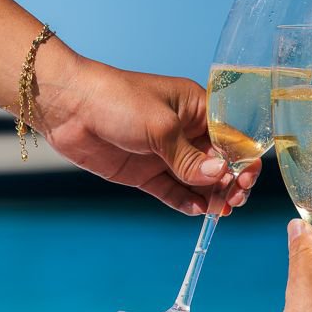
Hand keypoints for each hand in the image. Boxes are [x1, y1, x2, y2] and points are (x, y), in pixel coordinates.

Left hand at [36, 55, 259, 214]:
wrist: (67, 106)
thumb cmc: (117, 100)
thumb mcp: (160, 127)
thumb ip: (189, 157)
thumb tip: (220, 176)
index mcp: (196, 109)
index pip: (230, 137)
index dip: (241, 159)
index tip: (244, 178)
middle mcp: (185, 132)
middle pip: (218, 162)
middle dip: (229, 181)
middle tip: (234, 199)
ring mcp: (165, 154)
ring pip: (197, 180)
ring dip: (211, 195)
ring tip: (220, 210)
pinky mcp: (145, 173)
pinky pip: (173, 191)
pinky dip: (186, 202)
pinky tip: (198, 210)